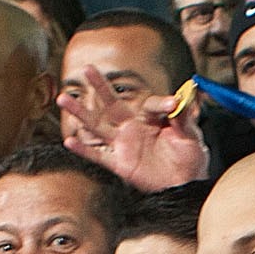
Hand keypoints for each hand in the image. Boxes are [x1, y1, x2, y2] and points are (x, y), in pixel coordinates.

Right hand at [59, 65, 211, 191]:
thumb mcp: (191, 136)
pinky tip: (69, 141)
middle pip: (112, 104)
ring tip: (63, 99)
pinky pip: (98, 156)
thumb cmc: (190, 158)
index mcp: (151, 118)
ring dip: (80, 113)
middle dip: (100, 86)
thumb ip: (184, 118)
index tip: (174, 104)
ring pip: (97, 126)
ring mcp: (124, 145)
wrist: (185, 185)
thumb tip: (183, 97)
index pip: (150, 104)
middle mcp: (133, 128)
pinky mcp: (120, 164)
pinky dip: (84, 150)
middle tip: (87, 68)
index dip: (162, 104)